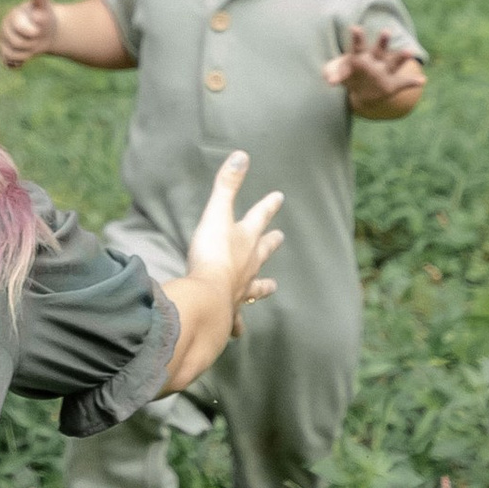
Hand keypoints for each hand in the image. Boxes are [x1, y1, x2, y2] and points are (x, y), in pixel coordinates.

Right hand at [0, 0, 61, 67]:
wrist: (45, 32)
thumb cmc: (44, 18)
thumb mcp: (44, 7)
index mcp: (12, 16)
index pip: (21, 30)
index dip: (33, 32)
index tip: (38, 30)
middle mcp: (4, 29)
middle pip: (17, 44)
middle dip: (31, 44)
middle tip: (37, 38)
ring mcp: (3, 42)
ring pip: (12, 55)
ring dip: (26, 54)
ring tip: (32, 46)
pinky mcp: (4, 53)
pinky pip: (8, 63)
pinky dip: (18, 62)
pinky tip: (26, 56)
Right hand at [185, 147, 282, 318]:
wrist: (208, 297)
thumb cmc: (211, 254)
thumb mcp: (216, 213)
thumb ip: (227, 184)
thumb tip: (242, 154)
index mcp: (245, 239)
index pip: (259, 217)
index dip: (268, 206)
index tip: (278, 197)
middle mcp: (248, 264)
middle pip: (263, 251)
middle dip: (270, 243)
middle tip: (280, 237)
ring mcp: (241, 289)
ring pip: (256, 287)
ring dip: (263, 287)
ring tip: (271, 288)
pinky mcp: (229, 311)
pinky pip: (236, 319)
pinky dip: (237, 324)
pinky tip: (238, 333)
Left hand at [323, 24, 426, 115]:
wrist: (362, 93)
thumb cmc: (349, 77)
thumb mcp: (339, 75)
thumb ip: (334, 75)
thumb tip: (329, 80)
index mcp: (359, 57)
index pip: (358, 45)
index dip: (357, 37)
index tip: (354, 27)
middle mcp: (374, 62)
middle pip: (378, 50)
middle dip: (382, 41)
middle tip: (386, 31)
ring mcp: (384, 72)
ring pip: (393, 62)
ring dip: (402, 57)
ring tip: (411, 51)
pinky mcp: (391, 85)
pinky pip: (403, 83)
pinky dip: (413, 82)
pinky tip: (422, 80)